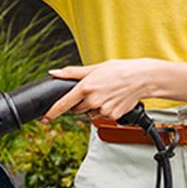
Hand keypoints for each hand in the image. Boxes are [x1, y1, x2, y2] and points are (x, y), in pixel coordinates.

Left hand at [43, 60, 157, 121]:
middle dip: (80, 103)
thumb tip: (55, 73)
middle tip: (93, 92)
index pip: (63, 104)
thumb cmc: (119, 71)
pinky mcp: (112, 116)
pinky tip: (112, 100)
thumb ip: (72, 73)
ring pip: (89, 114)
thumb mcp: (94, 68)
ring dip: (93, 107)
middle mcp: (93, 100)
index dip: (52, 112)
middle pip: (76, 109)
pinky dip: (104, 111)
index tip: (45, 119)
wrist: (141, 78)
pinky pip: (102, 117)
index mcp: (85, 87)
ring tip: (105, 95)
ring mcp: (102, 109)